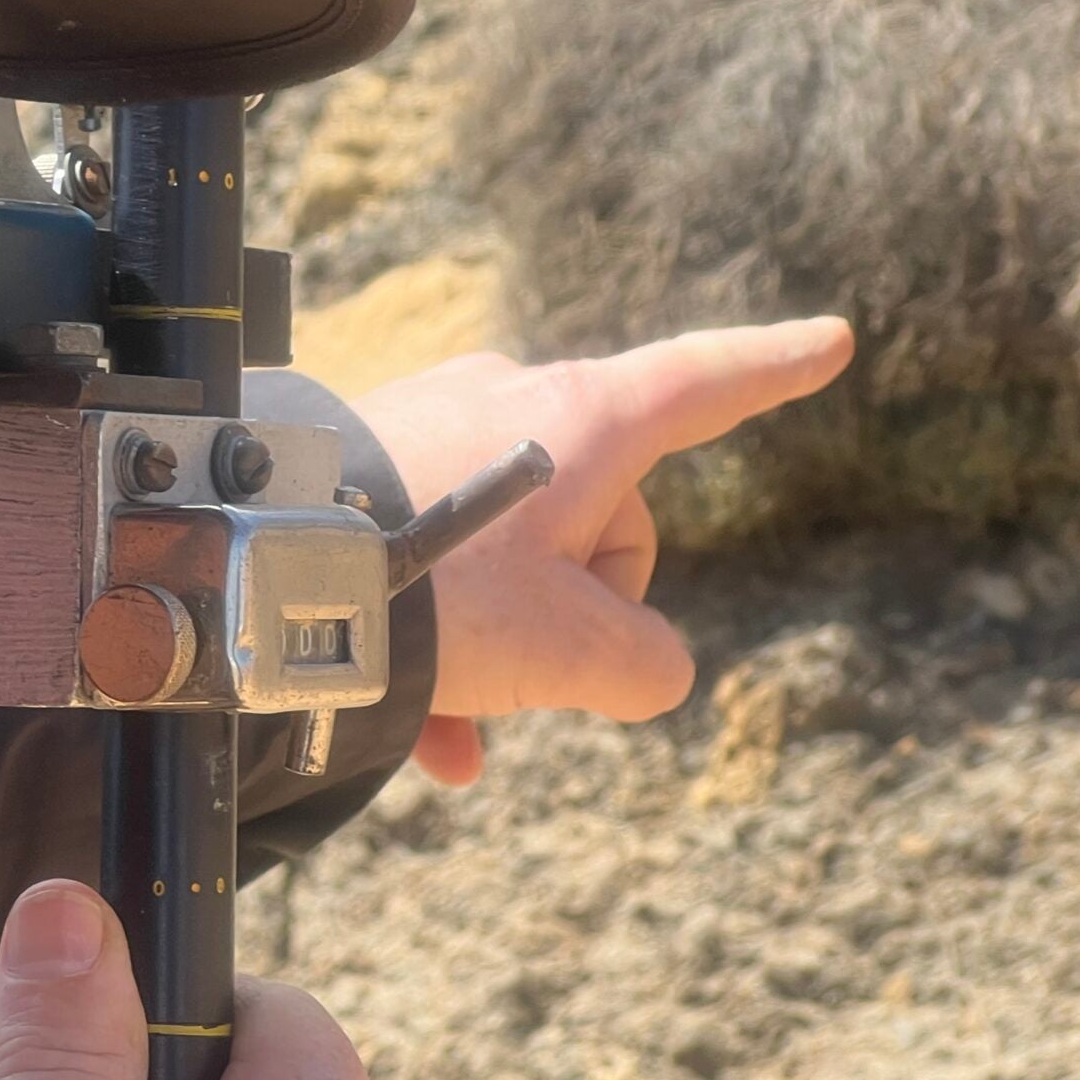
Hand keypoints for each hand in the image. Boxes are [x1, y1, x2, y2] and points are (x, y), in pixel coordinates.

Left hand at [350, 318, 854, 783]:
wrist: (247, 575)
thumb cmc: (425, 593)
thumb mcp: (569, 649)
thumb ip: (643, 661)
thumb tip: (638, 664)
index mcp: (579, 421)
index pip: (706, 385)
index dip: (775, 369)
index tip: (832, 340)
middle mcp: (505, 402)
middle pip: (603, 517)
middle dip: (580, 609)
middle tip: (522, 664)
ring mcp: (426, 426)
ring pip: (512, 557)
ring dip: (501, 648)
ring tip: (454, 716)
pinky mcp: (360, 466)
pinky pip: (434, 560)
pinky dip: (442, 646)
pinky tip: (427, 739)